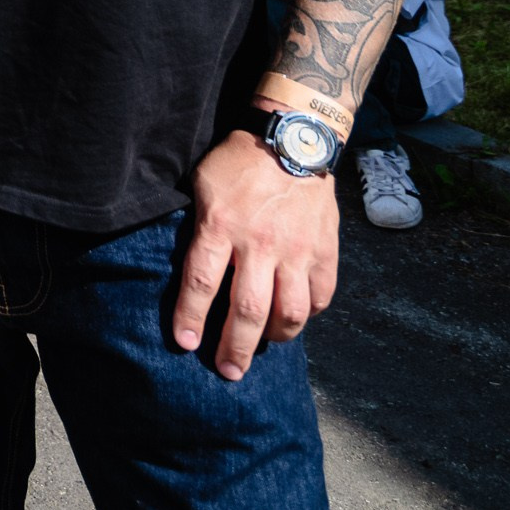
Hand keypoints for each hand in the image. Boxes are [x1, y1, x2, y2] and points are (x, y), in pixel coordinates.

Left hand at [174, 128, 340, 380]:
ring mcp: (297, 250)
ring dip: (275, 338)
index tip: (183, 344)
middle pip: (247, 311)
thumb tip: (185, 269)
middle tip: (228, 371)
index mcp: (221, 226)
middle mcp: (260, 244)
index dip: (189, 318)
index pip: (200, 283)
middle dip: (235, 347)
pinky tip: (295, 318)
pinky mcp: (325, 251)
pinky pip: (320, 297)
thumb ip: (197, 229)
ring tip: (262, 347)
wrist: (293, 138)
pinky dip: (309, 315)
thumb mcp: (202, 186)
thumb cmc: (238, 162)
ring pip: (290, 313)